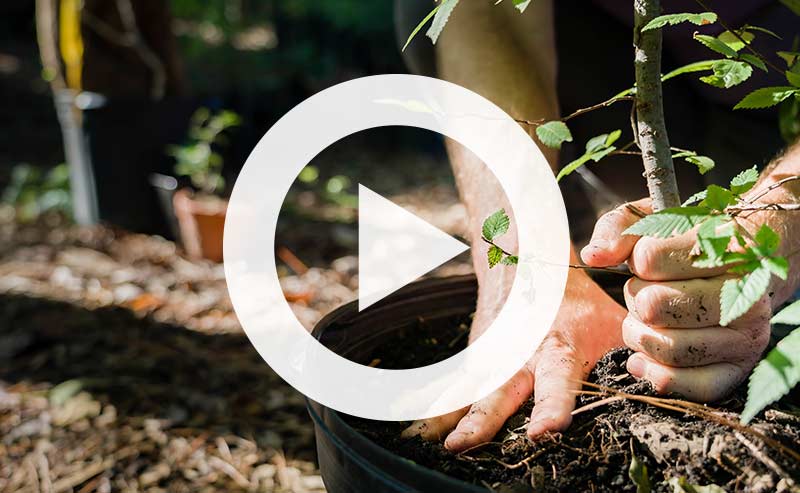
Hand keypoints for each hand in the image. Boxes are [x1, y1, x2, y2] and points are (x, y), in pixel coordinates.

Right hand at [402, 265, 624, 451]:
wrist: (527, 257)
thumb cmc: (576, 298)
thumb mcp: (609, 321)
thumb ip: (628, 357)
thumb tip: (659, 392)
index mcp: (559, 347)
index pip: (557, 383)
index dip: (552, 407)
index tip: (545, 431)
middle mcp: (520, 355)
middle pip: (500, 392)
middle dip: (482, 421)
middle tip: (463, 447)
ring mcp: (493, 356)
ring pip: (470, 390)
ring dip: (450, 417)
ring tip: (431, 443)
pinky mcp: (477, 357)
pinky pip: (455, 386)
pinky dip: (435, 407)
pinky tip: (418, 429)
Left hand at [581, 199, 771, 401]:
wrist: (745, 267)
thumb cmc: (688, 242)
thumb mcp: (655, 220)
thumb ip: (619, 230)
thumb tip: (593, 255)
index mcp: (726, 247)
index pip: (650, 258)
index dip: (638, 260)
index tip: (648, 259)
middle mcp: (745, 293)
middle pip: (653, 307)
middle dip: (635, 299)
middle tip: (645, 293)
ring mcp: (746, 334)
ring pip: (668, 348)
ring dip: (639, 336)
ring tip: (645, 321)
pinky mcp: (739, 368)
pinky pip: (694, 387)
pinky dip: (657, 376)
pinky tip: (642, 359)